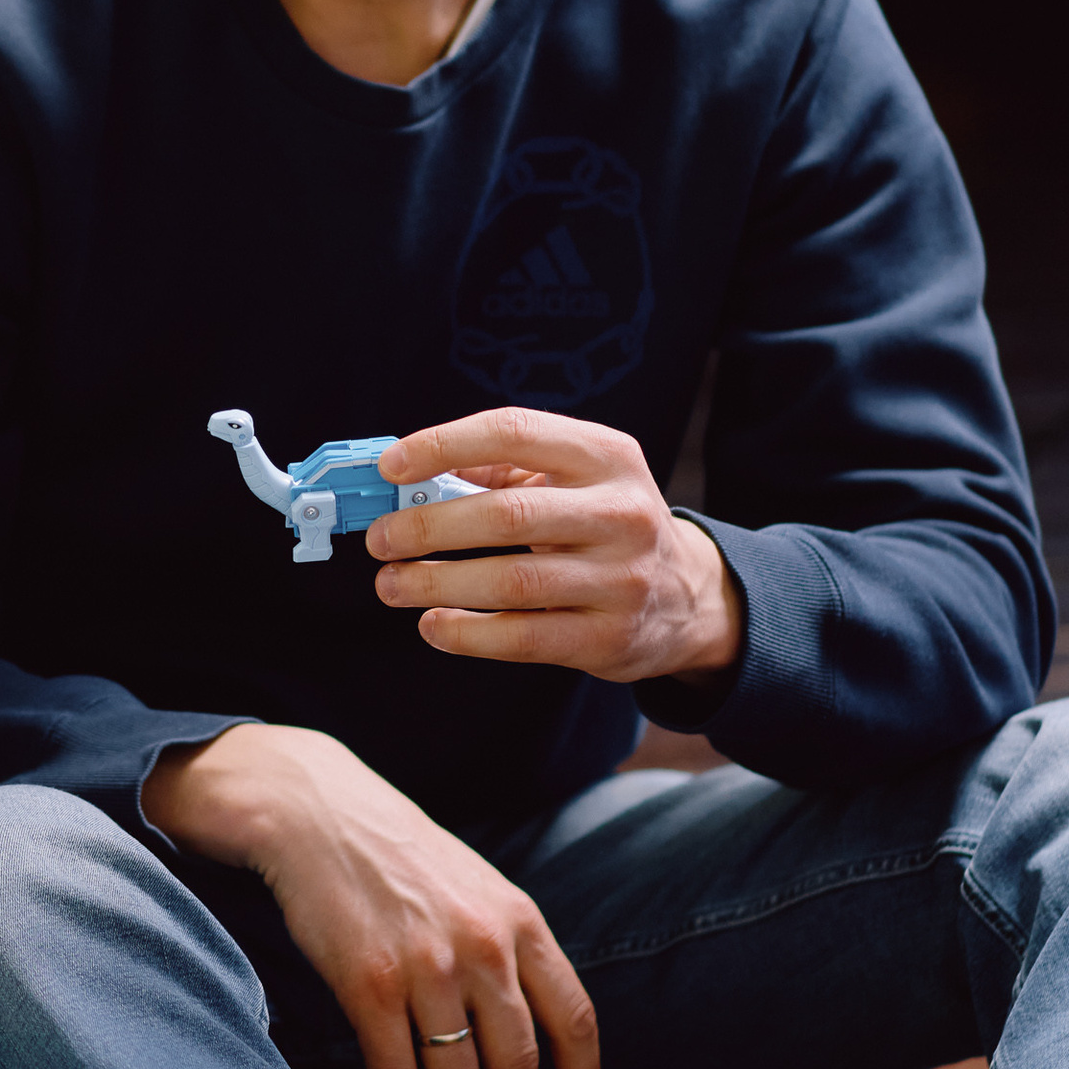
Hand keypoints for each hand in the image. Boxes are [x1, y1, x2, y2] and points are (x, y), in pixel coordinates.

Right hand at [142, 722, 599, 1068]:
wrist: (316, 813)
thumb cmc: (397, 855)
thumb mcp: (477, 885)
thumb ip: (509, 945)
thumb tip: (533, 1027)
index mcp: (520, 920)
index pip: (573, 1017)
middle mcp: (483, 947)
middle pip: (516, 1063)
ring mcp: (427, 967)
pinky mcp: (369, 984)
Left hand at [369, 407, 742, 685]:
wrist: (687, 595)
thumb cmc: (602, 523)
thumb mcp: (572, 477)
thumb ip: (499, 468)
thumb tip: (410, 476)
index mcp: (608, 455)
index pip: (516, 430)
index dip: (444, 444)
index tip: (391, 467)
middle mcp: (622, 512)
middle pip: (507, 514)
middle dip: (429, 526)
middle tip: (380, 539)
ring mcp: (622, 579)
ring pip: (511, 581)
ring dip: (436, 583)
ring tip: (391, 584)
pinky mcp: (609, 637)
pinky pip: (524, 637)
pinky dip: (467, 633)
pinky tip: (433, 623)